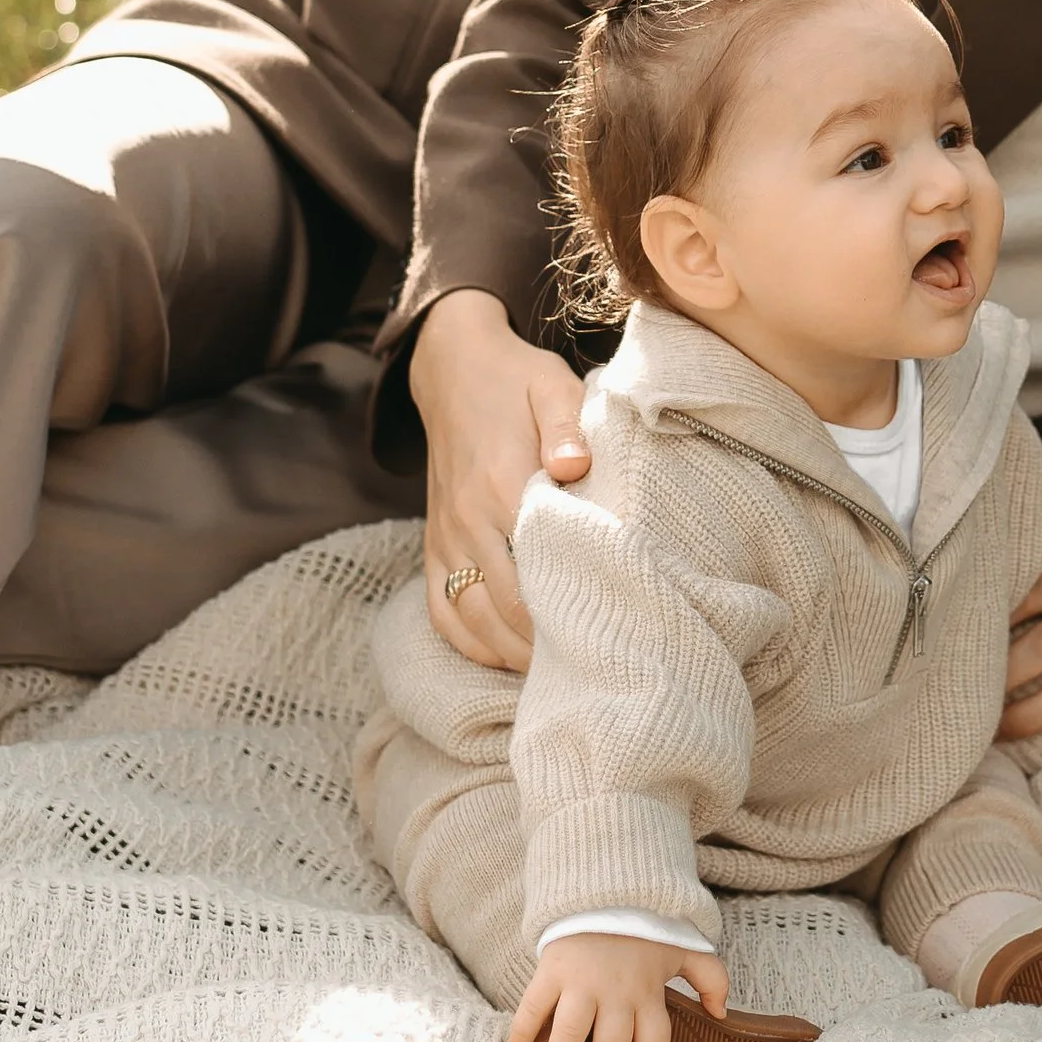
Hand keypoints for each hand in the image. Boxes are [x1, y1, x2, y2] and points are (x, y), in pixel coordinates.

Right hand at [409, 289, 590, 670]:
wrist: (452, 368)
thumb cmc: (516, 380)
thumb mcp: (550, 385)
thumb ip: (566, 426)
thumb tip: (575, 467)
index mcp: (501, 482)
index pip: (537, 564)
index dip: (570, 605)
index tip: (608, 631)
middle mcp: (468, 518)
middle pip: (507, 605)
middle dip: (547, 644)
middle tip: (593, 667)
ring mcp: (446, 534)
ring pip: (472, 616)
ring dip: (510, 652)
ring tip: (553, 673)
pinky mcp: (433, 542)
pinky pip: (441, 607)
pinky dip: (468, 641)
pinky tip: (502, 656)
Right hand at [508, 935, 729, 1041]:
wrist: (607, 883)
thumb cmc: (645, 924)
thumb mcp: (685, 947)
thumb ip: (711, 977)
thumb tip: (722, 1014)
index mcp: (648, 991)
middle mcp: (615, 993)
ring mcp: (581, 983)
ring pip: (569, 1039)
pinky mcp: (551, 971)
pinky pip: (533, 1009)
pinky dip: (522, 1035)